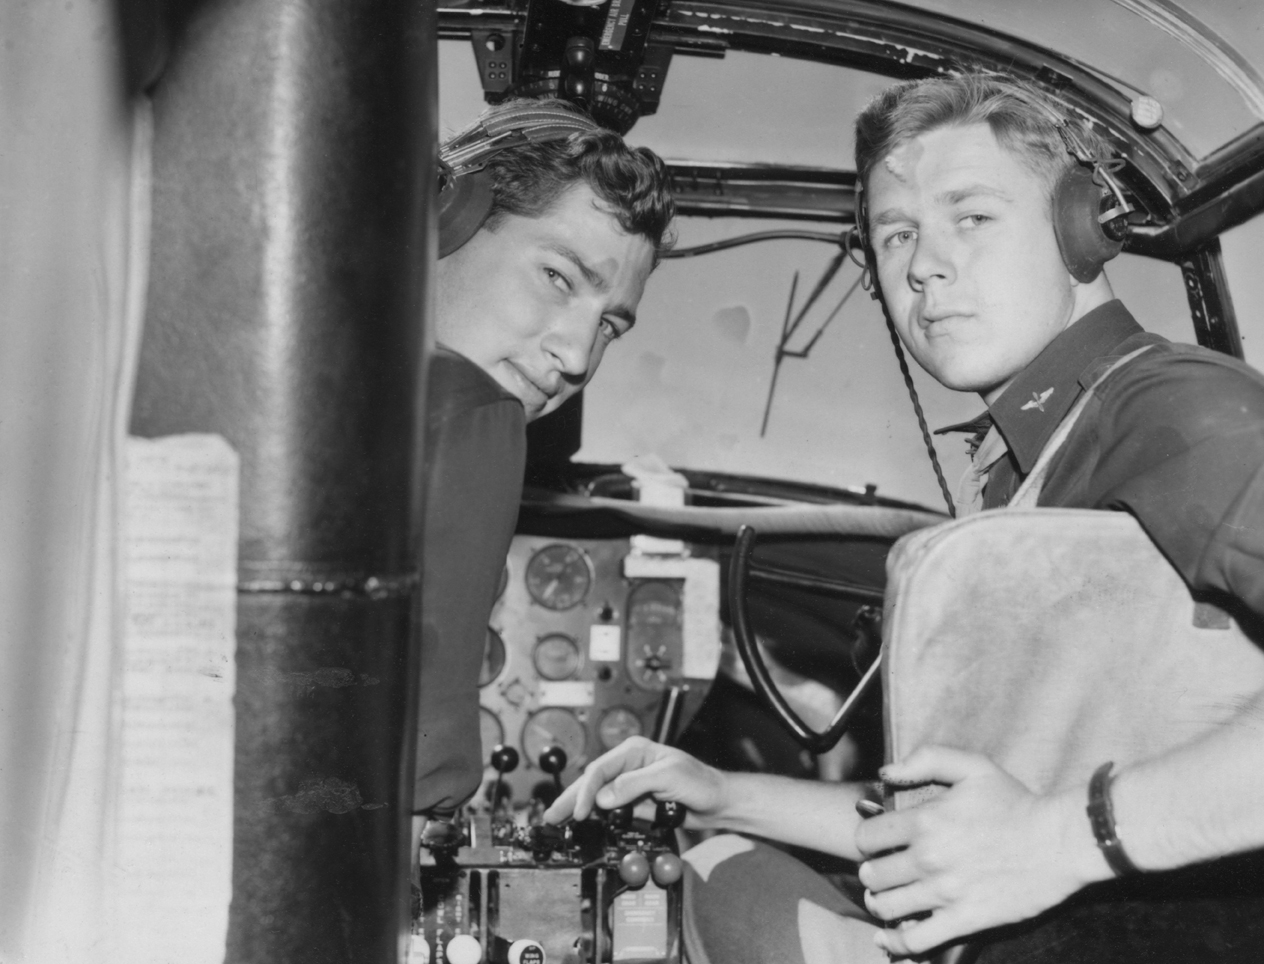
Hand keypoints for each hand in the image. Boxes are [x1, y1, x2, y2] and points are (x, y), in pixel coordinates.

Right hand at [543, 737, 727, 827]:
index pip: (600, 770)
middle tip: (552, 816)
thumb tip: (604, 797)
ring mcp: (629, 785)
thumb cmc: (700, 781)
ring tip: (559, 820)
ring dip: (577, 808)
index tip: (580, 811)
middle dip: (571, 798)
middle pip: (592, 782)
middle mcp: (628, 766)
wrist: (717, 801)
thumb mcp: (668, 777)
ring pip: (596, 796)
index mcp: (634, 751)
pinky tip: (581, 823)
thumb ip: (634, 785)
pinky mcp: (634, 802)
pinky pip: (608, 809)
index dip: (586, 791)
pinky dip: (594, 816)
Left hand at [855, 746, 1102, 957]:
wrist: (1060, 842)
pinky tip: (890, 936)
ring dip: (879, 903)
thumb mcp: (972, 766)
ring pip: (886, 906)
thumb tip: (885, 773)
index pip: (867, 837)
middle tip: (883, 871)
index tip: (878, 842)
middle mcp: (928, 858)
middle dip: (872, 872)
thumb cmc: (1016, 802)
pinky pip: (916, 939)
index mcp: (925, 820)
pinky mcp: (965, 920)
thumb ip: (926, 759)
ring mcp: (945, 892)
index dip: (867, 840)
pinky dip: (896, 940)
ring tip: (887, 898)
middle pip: (872, 874)